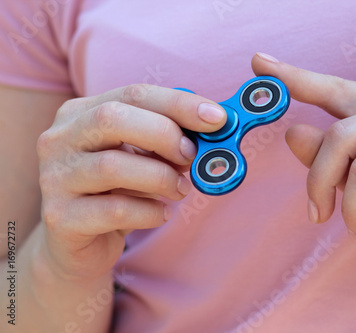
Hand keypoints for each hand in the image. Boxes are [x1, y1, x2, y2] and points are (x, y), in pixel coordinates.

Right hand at [36, 84, 226, 280]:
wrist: (76, 243)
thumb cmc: (115, 192)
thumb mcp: (138, 158)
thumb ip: (165, 140)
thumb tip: (213, 129)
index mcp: (80, 113)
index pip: (133, 94)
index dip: (180, 104)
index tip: (217, 118)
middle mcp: (59, 140)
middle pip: (113, 119)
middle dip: (164, 135)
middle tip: (191, 157)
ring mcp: (55, 178)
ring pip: (113, 166)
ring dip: (161, 177)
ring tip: (180, 189)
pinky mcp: (60, 217)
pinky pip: (114, 210)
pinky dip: (150, 211)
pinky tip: (161, 213)